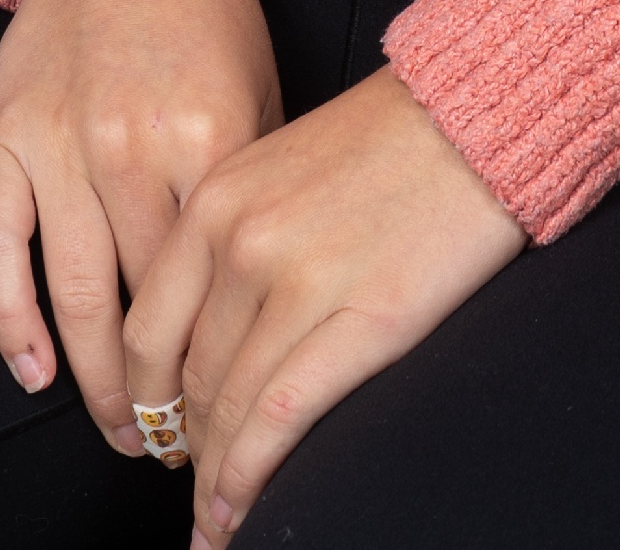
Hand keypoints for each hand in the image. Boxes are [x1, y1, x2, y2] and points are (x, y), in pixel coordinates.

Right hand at [0, 0, 282, 455]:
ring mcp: (56, 144)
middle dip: (157, 395)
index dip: (217, 365)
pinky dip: (10, 325)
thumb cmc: (204, 14)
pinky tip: (36, 375)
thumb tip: (252, 305)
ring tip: (118, 431)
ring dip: (93, 383)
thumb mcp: (256, 92)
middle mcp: (128, 148)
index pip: (210, 290)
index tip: (226, 417)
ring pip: (70, 301)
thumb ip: (248, 192)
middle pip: (140, 309)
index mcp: (206, 139)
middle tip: (169, 445)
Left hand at [127, 64, 525, 535]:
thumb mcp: (282, 167)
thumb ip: (236, 234)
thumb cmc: (389, 138)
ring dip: (215, 479)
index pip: (148, 328)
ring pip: (230, 408)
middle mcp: (241, 241)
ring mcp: (299, 281)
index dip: (145, 400)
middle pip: (189, 378)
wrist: (473, 110)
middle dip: (186, 447)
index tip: (157, 435)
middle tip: (191, 485)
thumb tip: (213, 326)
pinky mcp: (363, 319)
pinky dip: (249, 479)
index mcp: (215, 201)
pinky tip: (239, 513)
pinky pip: (282, 418)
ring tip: (215, 521)